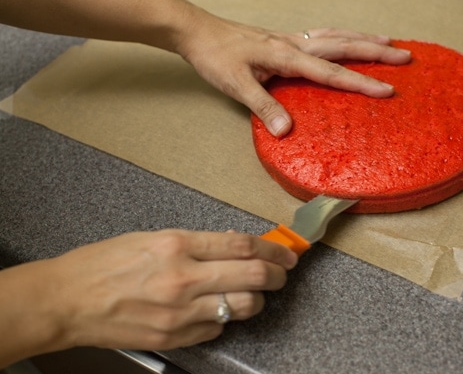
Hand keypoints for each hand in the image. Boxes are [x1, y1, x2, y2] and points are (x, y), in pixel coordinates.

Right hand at [0, 229, 296, 365]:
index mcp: (176, 245)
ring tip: (254, 293)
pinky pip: (217, 330)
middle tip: (282, 273)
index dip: (272, 249)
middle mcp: (182, 278)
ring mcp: (179, 313)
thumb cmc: (103, 263)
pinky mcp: (174, 338)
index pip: (242, 245)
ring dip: (257, 299)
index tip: (284, 253)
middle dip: (277, 274)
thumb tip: (233, 246)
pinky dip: (225, 319)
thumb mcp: (152, 237)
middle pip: (252, 276)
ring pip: (243, 307)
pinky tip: (218, 310)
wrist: (67, 301)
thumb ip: (196, 243)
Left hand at [175, 11, 411, 136]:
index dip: (361, 82)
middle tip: (406, 57)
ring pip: (336, 34)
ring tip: (389, 42)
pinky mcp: (285, 39)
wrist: (198, 32)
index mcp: (287, 56)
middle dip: (377, 52)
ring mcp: (291, 38)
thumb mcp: (236, 85)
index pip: (331, 72)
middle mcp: (295, 43)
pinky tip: (348, 38)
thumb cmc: (216, 57)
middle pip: (344, 45)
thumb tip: (287, 131)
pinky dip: (344, 35)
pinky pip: (324, 33)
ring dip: (364, 39)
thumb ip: (264, 107)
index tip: (387, 91)